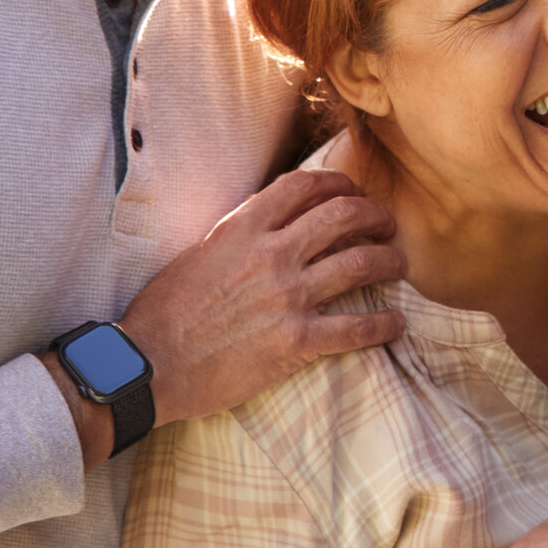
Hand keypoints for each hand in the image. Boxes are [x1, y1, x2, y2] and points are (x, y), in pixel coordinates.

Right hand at [119, 168, 407, 428]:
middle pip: (345, 215)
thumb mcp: (200, 254)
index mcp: (243, 228)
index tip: (353, 193)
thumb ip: (241, 234)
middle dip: (376, 216)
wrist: (149, 365)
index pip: (304, 185)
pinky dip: (385, 324)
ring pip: (361, 264)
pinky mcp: (297, 340)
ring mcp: (287, 296)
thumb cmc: (166, 312)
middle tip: (387, 226)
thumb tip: (274, 220)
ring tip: (398, 266)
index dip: (339, 183)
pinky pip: (357, 327)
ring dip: (390, 262)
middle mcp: (271, 254)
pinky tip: (396, 324)